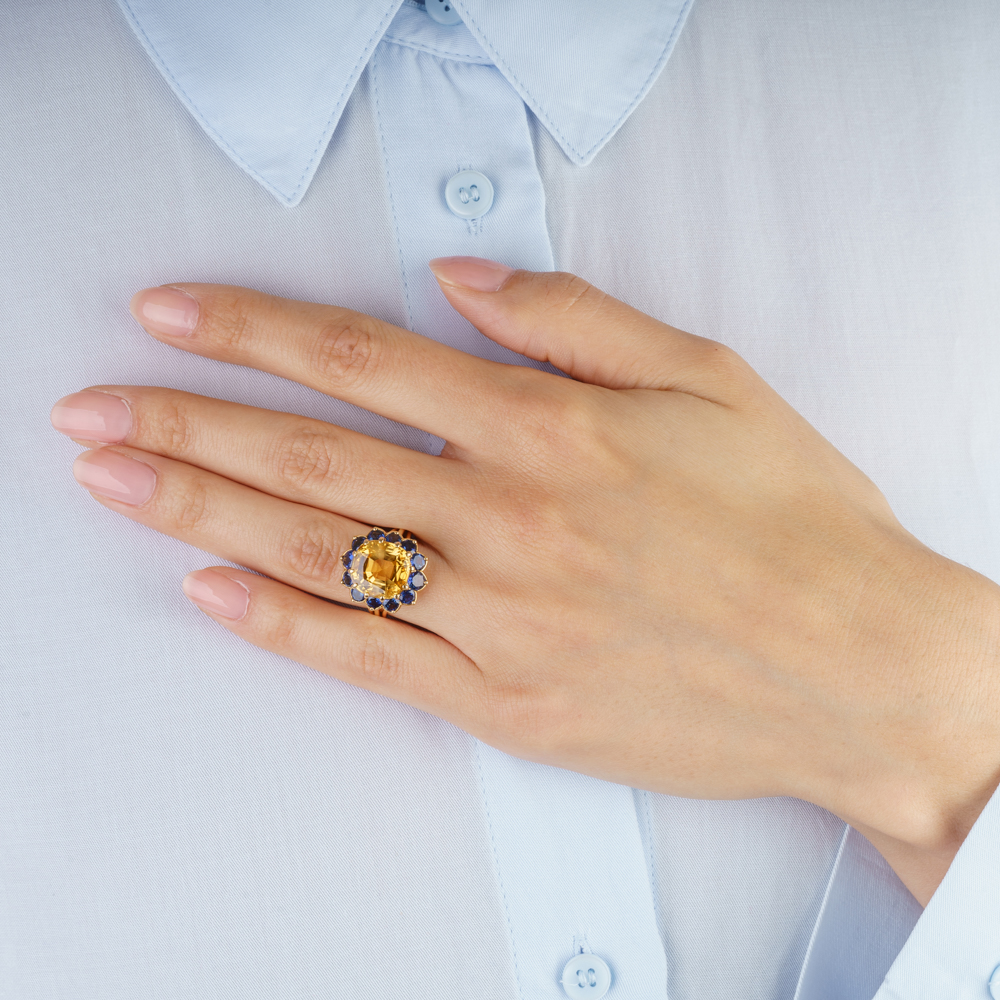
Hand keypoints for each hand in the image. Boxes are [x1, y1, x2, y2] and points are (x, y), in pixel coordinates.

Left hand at [51, 257, 999, 903]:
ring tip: (114, 483)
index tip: (169, 316)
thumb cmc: (795, 520)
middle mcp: (510, 517)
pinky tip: (210, 594)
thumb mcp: (708, 377)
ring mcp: (500, 617)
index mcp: (552, 426)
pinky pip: (369, 659)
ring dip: (199, 512)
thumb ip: (575, 317)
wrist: (858, 667)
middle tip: (91, 409)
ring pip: (317, 552)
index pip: (359, 360)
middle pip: (307, 455)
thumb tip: (460, 280)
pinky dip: (280, 626)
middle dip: (184, 423)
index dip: (248, 331)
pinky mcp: (506, 702)